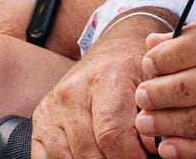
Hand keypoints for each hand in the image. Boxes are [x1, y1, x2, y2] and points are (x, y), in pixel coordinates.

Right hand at [30, 17, 162, 158]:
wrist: (114, 47)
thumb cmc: (136, 67)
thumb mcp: (153, 80)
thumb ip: (155, 111)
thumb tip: (153, 148)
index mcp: (105, 76)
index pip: (112, 134)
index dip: (130, 156)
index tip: (144, 158)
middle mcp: (72, 91)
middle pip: (90, 151)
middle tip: (131, 158)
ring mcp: (52, 106)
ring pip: (66, 158)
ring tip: (112, 155)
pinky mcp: (40, 118)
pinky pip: (45, 157)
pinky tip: (88, 156)